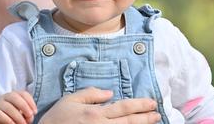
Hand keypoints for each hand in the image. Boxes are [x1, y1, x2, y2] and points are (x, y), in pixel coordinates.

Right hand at [0, 90, 36, 123]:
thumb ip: (27, 113)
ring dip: (18, 116)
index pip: (23, 94)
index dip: (30, 102)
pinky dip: (9, 120)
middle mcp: (5, 97)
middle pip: (15, 97)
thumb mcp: (21, 113)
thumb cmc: (12, 117)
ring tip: (23, 123)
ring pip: (8, 106)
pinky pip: (0, 115)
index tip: (35, 112)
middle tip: (30, 116)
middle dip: (24, 106)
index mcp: (14, 95)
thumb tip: (30, 116)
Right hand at [39, 87, 160, 123]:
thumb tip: (110, 93)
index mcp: (95, 113)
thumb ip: (90, 94)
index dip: (139, 105)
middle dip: (146, 117)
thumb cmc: (56, 119)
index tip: (152, 103)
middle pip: (129, 122)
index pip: (123, 107)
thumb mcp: (70, 100)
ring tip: (153, 122)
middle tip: (158, 114)